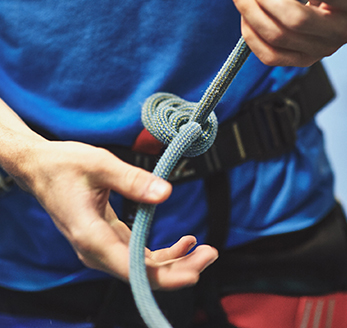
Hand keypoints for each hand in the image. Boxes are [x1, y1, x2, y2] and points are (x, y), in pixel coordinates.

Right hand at [22, 139, 216, 288]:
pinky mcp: (108, 240)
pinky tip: (184, 242)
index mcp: (91, 237)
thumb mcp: (100, 165)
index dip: (167, 275)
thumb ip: (132, 180)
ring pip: (143, 268)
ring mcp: (102, 247)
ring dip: (176, 262)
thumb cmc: (64, 166)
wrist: (41, 169)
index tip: (196, 270)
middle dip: (180, 269)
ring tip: (205, 249)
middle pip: (143, 274)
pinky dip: (163, 253)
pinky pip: (139, 254)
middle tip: (212, 253)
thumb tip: (166, 193)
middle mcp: (96, 250)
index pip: (133, 269)